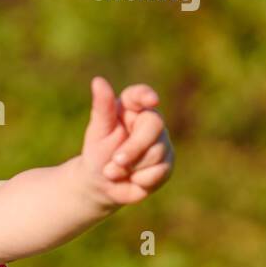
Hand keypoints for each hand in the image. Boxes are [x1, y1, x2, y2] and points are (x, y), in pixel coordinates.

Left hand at [78, 76, 173, 206]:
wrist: (102, 185)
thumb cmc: (98, 154)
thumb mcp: (98, 132)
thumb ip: (102, 107)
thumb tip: (98, 80)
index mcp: (130, 109)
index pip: (139, 95)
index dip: (145, 95)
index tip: (151, 100)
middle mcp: (149, 122)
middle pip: (154, 127)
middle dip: (134, 148)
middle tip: (115, 161)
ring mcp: (161, 142)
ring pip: (157, 152)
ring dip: (131, 167)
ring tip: (115, 171)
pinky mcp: (167, 163)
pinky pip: (160, 171)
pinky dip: (141, 179)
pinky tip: (133, 179)